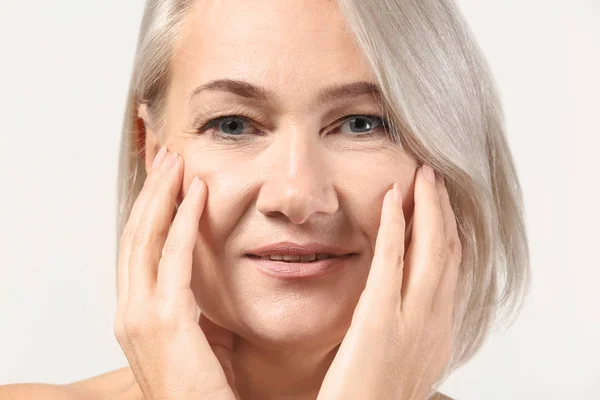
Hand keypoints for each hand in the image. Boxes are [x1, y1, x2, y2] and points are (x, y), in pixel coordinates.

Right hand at [114, 147, 238, 399]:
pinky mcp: (165, 320)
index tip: (165, 180)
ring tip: (177, 162)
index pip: (138, 249)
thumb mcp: (197, 339)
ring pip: (147, 238)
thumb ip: (197, 306)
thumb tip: (214, 279)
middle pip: (136, 235)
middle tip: (168, 158)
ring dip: (163, 196)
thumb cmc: (203, 390)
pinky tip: (197, 194)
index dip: (149, 210)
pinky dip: (185, 222)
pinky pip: (175, 258)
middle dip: (152, 192)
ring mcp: (141, 315)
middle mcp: (130, 311)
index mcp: (135, 314)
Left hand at [317, 165, 461, 399]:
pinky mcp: (378, 321)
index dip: (449, 233)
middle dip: (444, 211)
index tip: (442, 208)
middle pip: (448, 253)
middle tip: (435, 179)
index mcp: (436, 334)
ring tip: (422, 177)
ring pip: (430, 251)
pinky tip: (391, 199)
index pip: (451, 272)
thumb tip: (395, 305)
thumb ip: (403, 329)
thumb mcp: (400, 361)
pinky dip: (395, 226)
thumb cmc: (371, 399)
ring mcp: (411, 322)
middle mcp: (433, 324)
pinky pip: (391, 263)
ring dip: (428, 208)